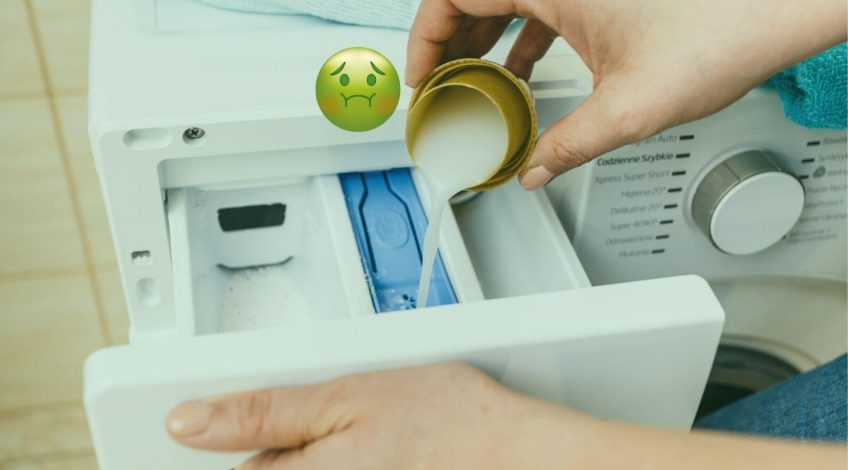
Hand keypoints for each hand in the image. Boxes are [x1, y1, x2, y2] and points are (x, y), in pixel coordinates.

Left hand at [166, 363, 585, 468]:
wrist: (517, 455)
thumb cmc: (449, 422)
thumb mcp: (348, 395)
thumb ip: (264, 412)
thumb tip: (188, 421)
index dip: (239, 442)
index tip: (255, 431)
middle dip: (287, 453)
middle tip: (336, 431)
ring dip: (319, 457)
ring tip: (370, 440)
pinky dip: (345, 462)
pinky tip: (379, 453)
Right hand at [405, 0, 846, 189]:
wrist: (774, 11)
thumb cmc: (719, 32)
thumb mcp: (628, 109)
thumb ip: (568, 145)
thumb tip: (535, 171)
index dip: (425, 36)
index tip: (421, 75)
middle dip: (447, 42)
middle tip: (436, 85)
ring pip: (504, 1)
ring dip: (480, 40)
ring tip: (467, 83)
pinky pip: (537, 8)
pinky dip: (517, 39)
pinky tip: (517, 72)